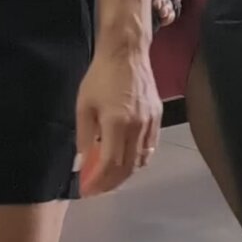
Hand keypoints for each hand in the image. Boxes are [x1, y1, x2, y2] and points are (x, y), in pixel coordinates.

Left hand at [76, 45, 161, 195]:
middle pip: (127, 168)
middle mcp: (137, 127)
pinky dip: (138, 159)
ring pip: (141, 160)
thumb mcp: (83, 104)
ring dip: (125, 173)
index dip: (99, 181)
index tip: (88, 190)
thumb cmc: (100, 75)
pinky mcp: (158, 117)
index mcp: (116, 123)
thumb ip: (84, 135)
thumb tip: (83, 162)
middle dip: (111, 183)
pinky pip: (150, 147)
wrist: (126, 52)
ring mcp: (150, 122)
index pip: (110, 164)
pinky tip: (126, 159)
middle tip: (97, 188)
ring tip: (109, 176)